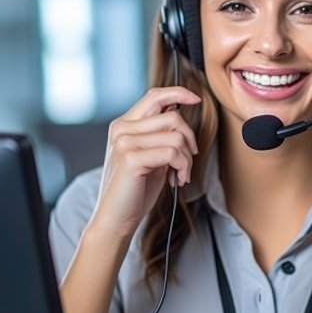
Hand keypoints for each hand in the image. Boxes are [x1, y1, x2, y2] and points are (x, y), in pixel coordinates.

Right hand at [88, 86, 200, 241]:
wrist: (115, 219)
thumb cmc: (134, 190)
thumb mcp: (149, 155)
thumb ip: (159, 134)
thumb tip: (178, 110)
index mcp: (124, 125)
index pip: (155, 96)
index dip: (179, 93)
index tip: (196, 99)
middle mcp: (122, 129)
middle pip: (173, 117)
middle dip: (190, 139)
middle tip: (188, 160)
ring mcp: (124, 142)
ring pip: (176, 136)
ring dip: (187, 158)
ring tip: (181, 174)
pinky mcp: (131, 158)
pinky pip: (173, 152)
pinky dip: (183, 167)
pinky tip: (177, 180)